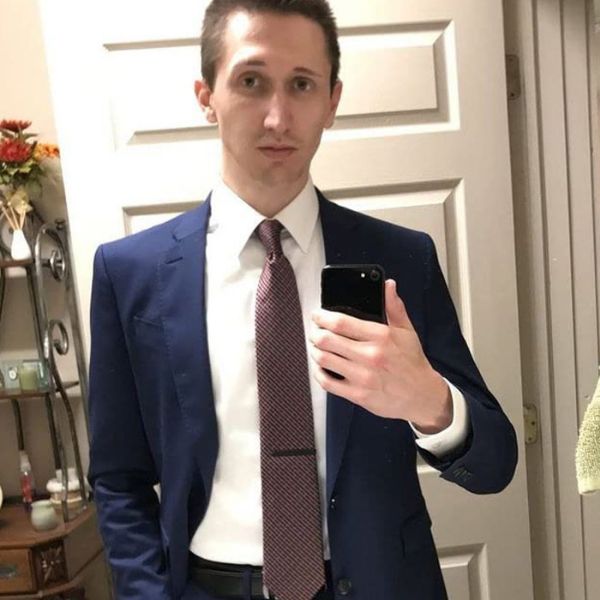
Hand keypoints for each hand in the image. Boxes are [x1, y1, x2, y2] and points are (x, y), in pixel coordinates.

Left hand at [309, 279, 451, 433]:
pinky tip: (321, 367)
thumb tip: (388, 285)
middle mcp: (370, 356)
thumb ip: (394, 307)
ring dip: (314, 350)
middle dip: (314, 333)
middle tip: (314, 330)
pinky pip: (327, 383)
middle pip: (326, 340)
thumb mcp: (407, 331)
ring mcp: (362, 377)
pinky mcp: (358, 395)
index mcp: (380, 336)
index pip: (341, 322)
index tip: (317, 315)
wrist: (422, 396)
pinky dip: (319, 372)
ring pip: (324, 359)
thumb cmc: (412, 363)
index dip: (322, 317)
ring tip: (316, 346)